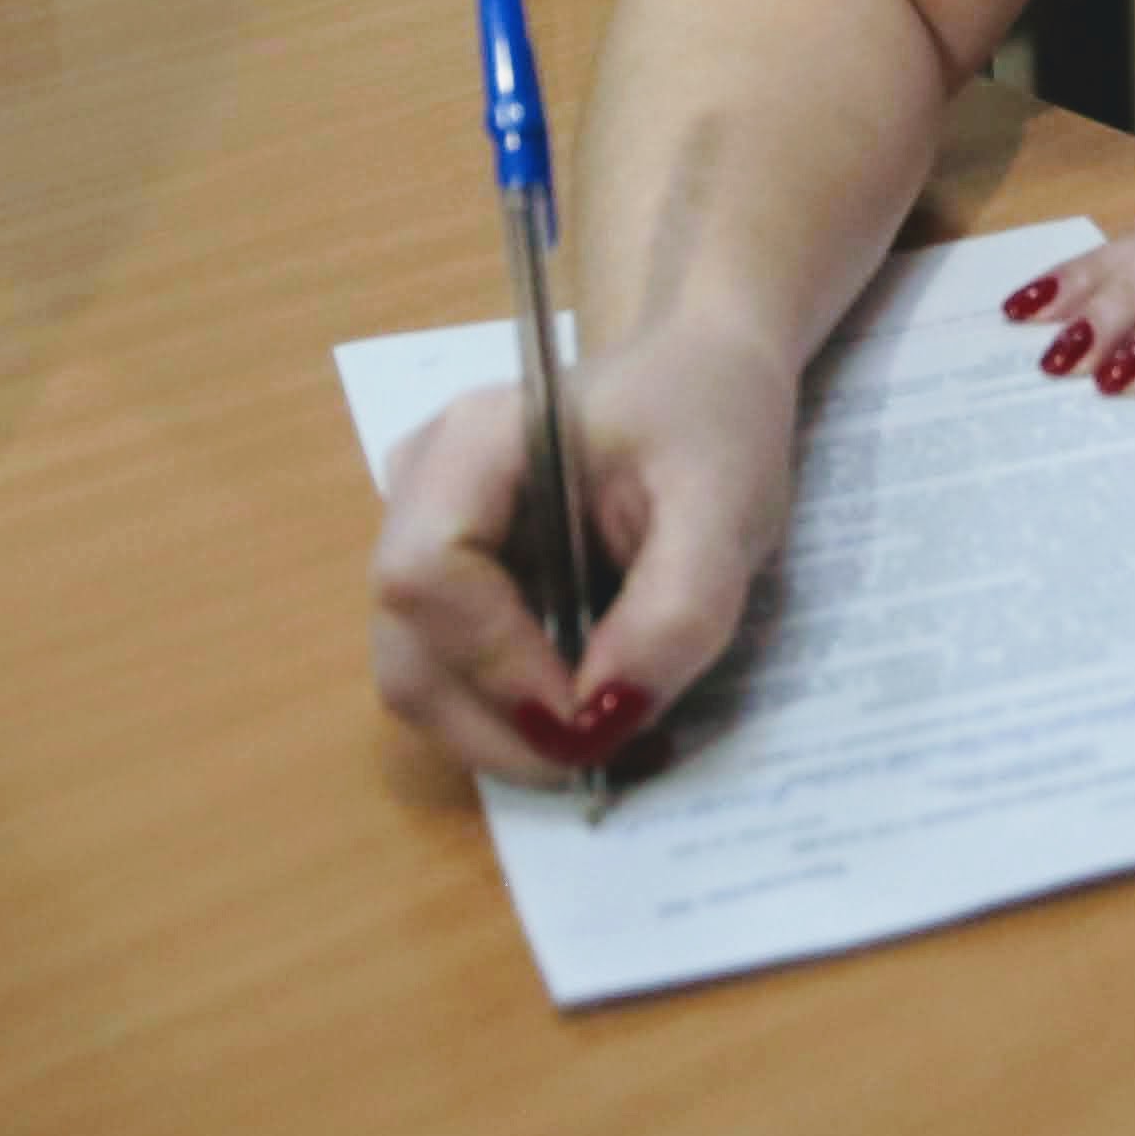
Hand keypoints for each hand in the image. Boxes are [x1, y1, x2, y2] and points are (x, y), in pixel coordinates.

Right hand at [369, 322, 802, 783]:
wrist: (702, 379)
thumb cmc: (712, 420)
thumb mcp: (726, 505)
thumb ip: (675, 609)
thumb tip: (606, 717)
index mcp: (473, 443)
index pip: (426, 575)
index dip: (497, 666)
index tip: (594, 714)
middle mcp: (419, 492)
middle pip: (408, 651)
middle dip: (503, 729)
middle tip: (613, 756)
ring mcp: (421, 540)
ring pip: (422, 680)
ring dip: (510, 735)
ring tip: (615, 736)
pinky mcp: (446, 585)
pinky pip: (453, 676)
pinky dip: (516, 719)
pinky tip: (593, 709)